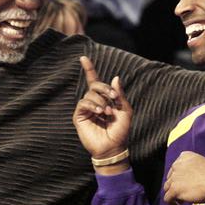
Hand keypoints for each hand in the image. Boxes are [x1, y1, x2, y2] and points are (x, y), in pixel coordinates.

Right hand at [72, 56, 131, 170]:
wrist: (113, 147)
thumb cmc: (120, 131)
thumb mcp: (126, 110)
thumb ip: (120, 94)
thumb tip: (115, 78)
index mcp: (104, 99)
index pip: (94, 81)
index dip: (89, 69)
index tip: (83, 57)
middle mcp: (93, 102)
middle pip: (95, 84)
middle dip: (105, 88)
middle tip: (114, 98)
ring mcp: (85, 109)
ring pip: (90, 93)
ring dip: (101, 100)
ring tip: (108, 112)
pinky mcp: (79, 116)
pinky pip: (83, 103)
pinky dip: (92, 105)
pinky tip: (99, 112)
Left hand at [163, 151, 204, 204]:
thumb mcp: (202, 164)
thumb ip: (192, 169)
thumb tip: (188, 182)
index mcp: (184, 156)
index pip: (176, 167)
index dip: (179, 177)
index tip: (184, 183)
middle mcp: (177, 165)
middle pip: (171, 178)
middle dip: (175, 185)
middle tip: (183, 193)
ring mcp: (175, 177)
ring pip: (167, 188)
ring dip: (173, 194)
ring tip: (180, 201)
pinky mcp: (175, 189)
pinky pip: (167, 198)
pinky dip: (171, 204)